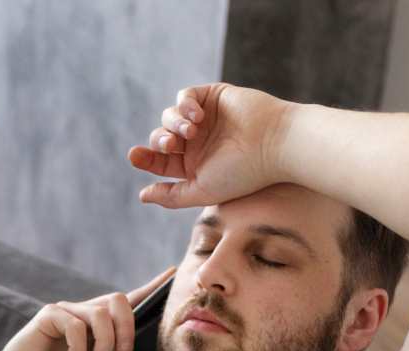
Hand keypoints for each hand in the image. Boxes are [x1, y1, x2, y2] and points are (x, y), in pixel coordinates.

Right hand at [0, 267, 176, 350]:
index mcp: (100, 327)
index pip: (130, 302)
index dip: (151, 288)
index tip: (173, 274)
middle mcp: (85, 314)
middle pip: (119, 300)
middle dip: (128, 327)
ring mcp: (67, 312)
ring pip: (100, 312)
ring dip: (106, 341)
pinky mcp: (49, 316)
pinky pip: (74, 324)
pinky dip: (78, 348)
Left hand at [127, 83, 292, 208]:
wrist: (274, 144)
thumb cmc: (242, 173)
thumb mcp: (201, 191)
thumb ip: (171, 196)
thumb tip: (142, 196)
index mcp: (193, 166)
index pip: (160, 161)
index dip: (145, 158)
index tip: (134, 157)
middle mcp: (197, 142)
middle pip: (161, 138)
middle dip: (158, 141)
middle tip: (170, 145)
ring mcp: (205, 118)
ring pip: (169, 116)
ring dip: (173, 123)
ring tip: (191, 130)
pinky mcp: (213, 96)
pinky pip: (185, 96)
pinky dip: (185, 104)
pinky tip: (197, 116)